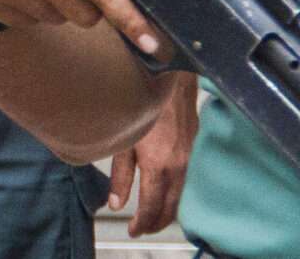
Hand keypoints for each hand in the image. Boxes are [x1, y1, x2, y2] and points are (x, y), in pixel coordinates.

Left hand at [106, 71, 196, 234]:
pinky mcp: (193, 147)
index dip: (143, 222)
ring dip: (168, 210)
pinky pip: (186, 180)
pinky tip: (167, 193)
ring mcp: (188, 156)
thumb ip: (120, 173)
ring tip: (152, 217)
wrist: (168, 76)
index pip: (152, 204)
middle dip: (156, 222)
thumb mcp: (122, 138)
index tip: (133, 230)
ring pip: (180, 195)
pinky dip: (176, 193)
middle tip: (142, 229)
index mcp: (157, 163)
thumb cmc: (137, 101)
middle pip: (169, 206)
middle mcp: (177, 164)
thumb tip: (115, 202)